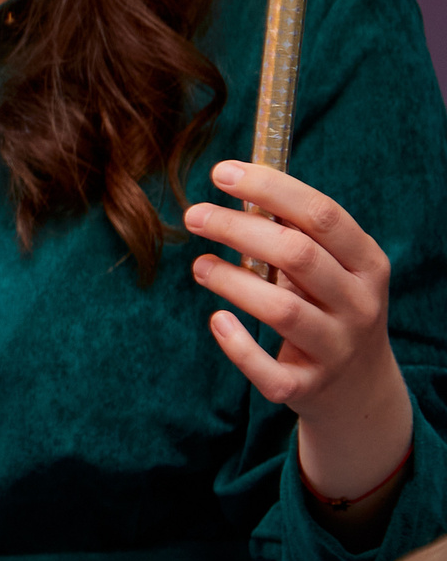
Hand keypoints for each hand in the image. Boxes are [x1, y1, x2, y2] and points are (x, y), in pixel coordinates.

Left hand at [187, 161, 411, 512]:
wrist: (359, 388)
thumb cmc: (330, 307)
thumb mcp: (332, 268)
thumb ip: (296, 232)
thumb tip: (237, 180)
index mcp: (367, 263)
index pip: (322, 215)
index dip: (270, 188)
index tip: (221, 172)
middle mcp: (359, 304)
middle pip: (298, 255)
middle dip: (238, 228)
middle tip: (193, 215)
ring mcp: (337, 348)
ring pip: (281, 309)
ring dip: (231, 281)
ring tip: (199, 265)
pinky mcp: (308, 388)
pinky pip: (268, 369)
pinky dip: (238, 345)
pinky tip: (217, 320)